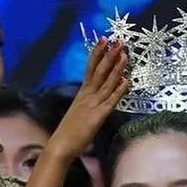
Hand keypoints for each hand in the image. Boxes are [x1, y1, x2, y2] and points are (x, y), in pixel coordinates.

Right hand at [45, 39, 128, 163]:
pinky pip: (111, 101)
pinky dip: (118, 90)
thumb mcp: (77, 114)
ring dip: (116, 68)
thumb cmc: (67, 133)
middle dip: (109, 55)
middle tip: (118, 41)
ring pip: (106, 83)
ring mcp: (92, 105)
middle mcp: (87, 96)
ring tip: (124, 55)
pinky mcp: (97, 117)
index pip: (90, 68)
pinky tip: (126, 81)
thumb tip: (92, 102)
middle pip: (99, 71)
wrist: (60, 146)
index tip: (104, 39)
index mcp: (81, 94)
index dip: (97, 53)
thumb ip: (85, 105)